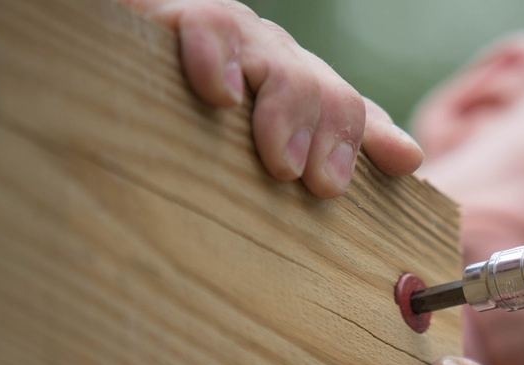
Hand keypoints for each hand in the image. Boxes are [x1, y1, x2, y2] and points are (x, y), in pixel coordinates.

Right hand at [119, 0, 422, 196]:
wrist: (110, 71)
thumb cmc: (190, 126)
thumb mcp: (261, 155)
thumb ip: (328, 157)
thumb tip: (412, 159)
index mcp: (299, 94)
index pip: (349, 111)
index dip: (370, 140)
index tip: (386, 171)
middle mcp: (273, 62)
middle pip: (320, 88)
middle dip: (330, 136)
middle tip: (321, 186)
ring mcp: (232, 40)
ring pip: (278, 61)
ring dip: (287, 112)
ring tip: (282, 163)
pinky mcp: (177, 17)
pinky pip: (208, 25)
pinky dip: (216, 56)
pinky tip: (221, 92)